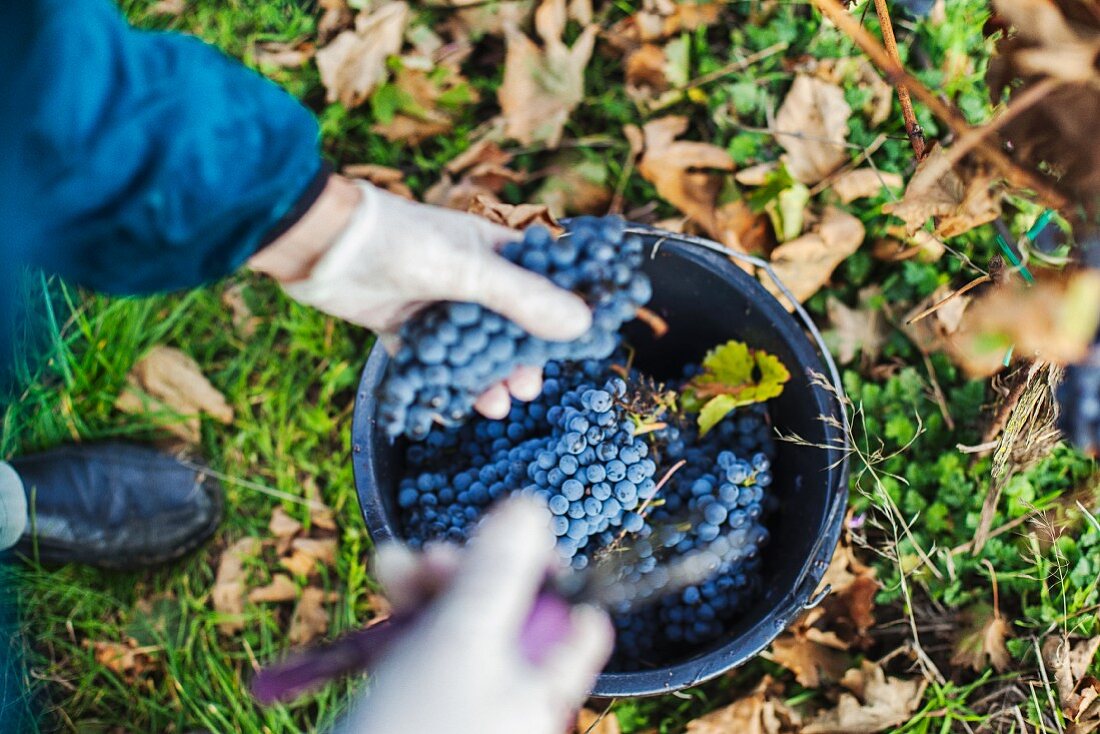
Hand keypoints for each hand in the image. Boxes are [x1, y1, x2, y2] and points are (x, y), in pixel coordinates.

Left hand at [249, 176, 591, 417]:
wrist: (322, 247)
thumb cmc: (401, 242)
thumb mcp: (469, 270)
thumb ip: (523, 298)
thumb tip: (581, 323)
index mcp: (492, 251)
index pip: (541, 282)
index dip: (562, 312)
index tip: (580, 346)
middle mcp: (468, 278)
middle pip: (508, 325)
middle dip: (519, 359)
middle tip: (528, 388)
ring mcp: (435, 304)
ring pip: (470, 349)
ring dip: (485, 377)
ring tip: (495, 405)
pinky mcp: (402, 327)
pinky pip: (431, 361)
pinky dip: (441, 384)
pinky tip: (450, 408)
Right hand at [337, 499, 613, 733]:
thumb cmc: (418, 728)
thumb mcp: (460, 639)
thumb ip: (498, 573)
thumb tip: (533, 508)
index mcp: (544, 685)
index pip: (577, 623)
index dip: (552, 572)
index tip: (516, 535)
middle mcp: (513, 695)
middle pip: (507, 613)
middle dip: (468, 572)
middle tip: (433, 554)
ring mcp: (467, 703)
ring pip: (458, 626)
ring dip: (426, 586)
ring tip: (391, 561)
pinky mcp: (424, 709)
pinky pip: (422, 650)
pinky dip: (405, 617)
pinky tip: (385, 582)